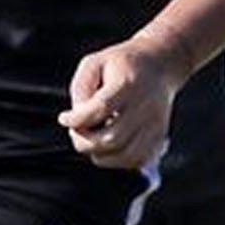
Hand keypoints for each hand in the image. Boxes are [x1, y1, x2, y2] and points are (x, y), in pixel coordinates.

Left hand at [60, 32, 188, 168]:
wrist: (160, 66)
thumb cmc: (121, 65)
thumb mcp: (94, 63)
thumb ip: (81, 89)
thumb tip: (76, 119)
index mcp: (127, 84)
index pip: (101, 109)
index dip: (76, 120)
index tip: (64, 118)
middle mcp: (145, 107)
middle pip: (111, 138)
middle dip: (84, 141)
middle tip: (77, 131)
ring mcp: (155, 124)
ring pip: (124, 156)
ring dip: (99, 154)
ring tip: (93, 138)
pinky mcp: (159, 137)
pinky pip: (136, 161)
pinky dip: (116, 160)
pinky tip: (109, 145)